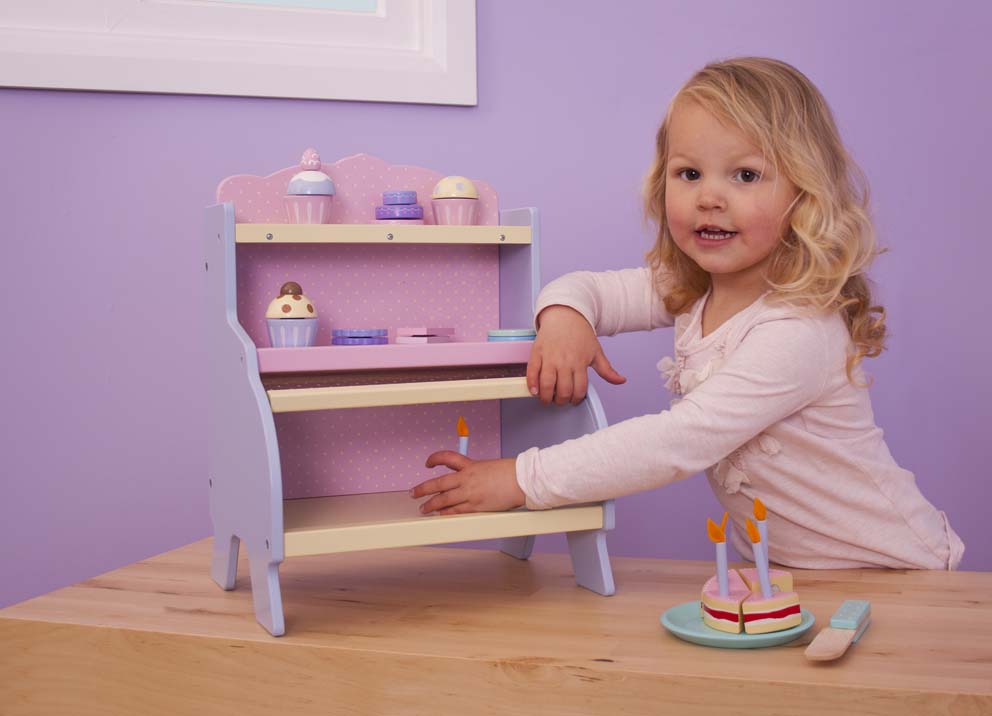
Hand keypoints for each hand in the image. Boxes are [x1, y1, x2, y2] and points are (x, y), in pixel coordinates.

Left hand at [409, 451, 524, 514]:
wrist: (521, 480)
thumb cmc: (511, 472)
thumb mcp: (489, 467)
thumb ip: (476, 474)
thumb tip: (468, 482)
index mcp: (471, 465)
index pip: (447, 458)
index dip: (435, 459)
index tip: (428, 463)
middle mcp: (467, 478)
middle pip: (439, 483)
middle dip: (424, 488)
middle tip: (414, 492)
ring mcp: (470, 492)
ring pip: (444, 499)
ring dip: (431, 504)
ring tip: (423, 508)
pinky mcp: (476, 505)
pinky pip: (456, 510)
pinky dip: (446, 513)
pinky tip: (440, 514)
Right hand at [527, 305, 625, 404]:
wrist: (565, 315)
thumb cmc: (580, 334)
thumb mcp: (596, 352)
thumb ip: (607, 370)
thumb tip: (621, 381)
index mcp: (580, 363)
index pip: (579, 390)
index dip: (576, 399)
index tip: (573, 400)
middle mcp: (564, 362)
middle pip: (562, 390)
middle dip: (561, 400)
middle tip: (560, 400)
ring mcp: (549, 358)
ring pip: (546, 384)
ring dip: (546, 397)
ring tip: (547, 398)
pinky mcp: (537, 353)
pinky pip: (532, 372)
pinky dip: (531, 384)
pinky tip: (534, 391)